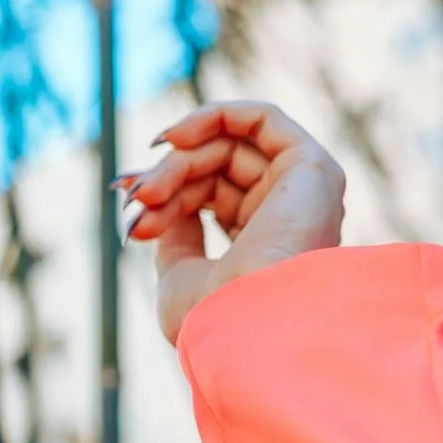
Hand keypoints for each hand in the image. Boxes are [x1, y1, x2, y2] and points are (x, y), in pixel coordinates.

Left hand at [117, 100, 346, 345]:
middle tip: (136, 196)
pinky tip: (176, 137)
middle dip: (168, 175)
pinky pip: (263, 119)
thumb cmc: (212, 317)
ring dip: (178, 160)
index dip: (166, 192)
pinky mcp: (313, 169)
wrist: (246, 326)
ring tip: (149, 190)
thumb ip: (176, 234)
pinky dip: (215, 116)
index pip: (208, 198)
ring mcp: (303, 194)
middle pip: (216, 169)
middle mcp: (288, 219)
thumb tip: (162, 202)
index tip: (130, 204)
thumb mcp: (178, 274)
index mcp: (263, 248)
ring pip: (228, 147)